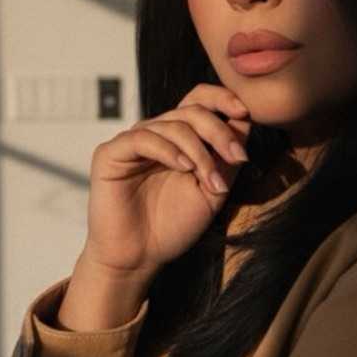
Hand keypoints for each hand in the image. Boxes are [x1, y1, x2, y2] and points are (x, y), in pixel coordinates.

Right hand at [82, 83, 251, 282]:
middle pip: (193, 111)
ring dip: (200, 151)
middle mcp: (157, 133)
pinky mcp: (111, 153)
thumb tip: (245, 121)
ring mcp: (134, 140)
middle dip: (219, 132)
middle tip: (236, 158)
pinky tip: (184, 168)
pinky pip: (144, 138)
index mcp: (180, 137)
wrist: (141, 258)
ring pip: (174, 125)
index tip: (245, 111)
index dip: (222, 98)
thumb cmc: (175, 224)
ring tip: (210, 180)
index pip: (200, 100)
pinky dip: (169, 151)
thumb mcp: (213, 190)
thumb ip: (227, 159)